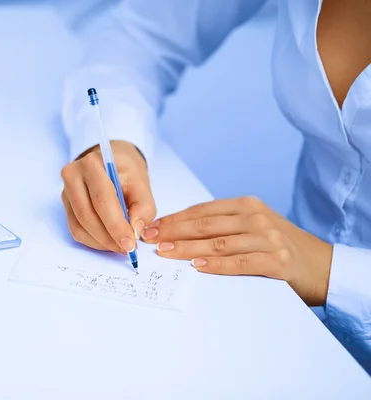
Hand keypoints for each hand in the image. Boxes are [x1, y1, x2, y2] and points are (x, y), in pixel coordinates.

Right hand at [61, 141, 155, 253]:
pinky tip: (109, 241)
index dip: (116, 225)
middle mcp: (73, 176)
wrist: (111, 163)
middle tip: (127, 248)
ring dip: (102, 242)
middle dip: (109, 238)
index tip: (131, 243)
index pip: (102, 199)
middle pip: (87, 215)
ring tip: (121, 245)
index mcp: (92, 164)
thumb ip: (143, 208)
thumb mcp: (141, 184)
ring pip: (80, 227)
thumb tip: (135, 232)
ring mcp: (66, 192)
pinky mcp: (66, 206)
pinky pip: (77, 231)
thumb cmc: (126, 172)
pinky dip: (94, 241)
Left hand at [141, 196, 332, 305]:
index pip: (200, 211)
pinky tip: (197, 266)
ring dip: (186, 249)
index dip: (173, 219)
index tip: (151, 227)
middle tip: (149, 239)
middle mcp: (255, 217)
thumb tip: (177, 230)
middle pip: (204, 225)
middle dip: (172, 232)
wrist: (321, 265)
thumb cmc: (278, 245)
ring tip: (165, 253)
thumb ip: (221, 224)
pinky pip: (239, 263)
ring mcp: (267, 238)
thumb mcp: (251, 225)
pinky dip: (216, 265)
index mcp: (246, 205)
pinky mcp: (276, 261)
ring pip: (217, 243)